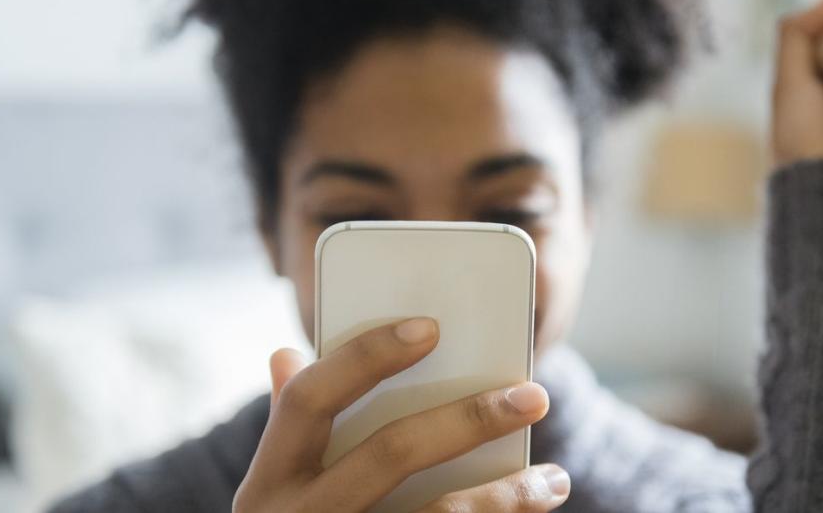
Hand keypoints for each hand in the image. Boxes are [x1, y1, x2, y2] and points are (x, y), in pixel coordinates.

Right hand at [234, 318, 570, 511]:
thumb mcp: (275, 496)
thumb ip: (290, 430)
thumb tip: (287, 356)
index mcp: (267, 483)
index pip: (310, 400)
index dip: (366, 356)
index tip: (430, 327)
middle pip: (390, 452)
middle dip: (470, 418)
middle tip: (535, 396)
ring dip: (506, 495)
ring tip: (556, 479)